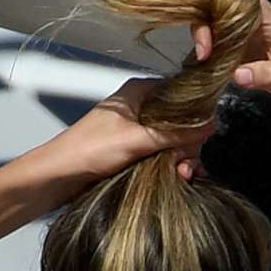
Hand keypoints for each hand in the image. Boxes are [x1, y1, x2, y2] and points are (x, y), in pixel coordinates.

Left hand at [48, 77, 213, 188]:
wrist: (60, 175)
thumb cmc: (89, 150)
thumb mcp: (138, 139)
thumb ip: (175, 133)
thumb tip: (210, 125)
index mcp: (140, 91)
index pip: (181, 94)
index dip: (196, 115)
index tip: (200, 137)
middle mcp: (142, 107)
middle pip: (181, 122)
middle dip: (188, 145)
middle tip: (185, 166)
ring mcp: (138, 130)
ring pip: (173, 142)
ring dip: (182, 160)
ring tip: (182, 176)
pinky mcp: (135, 151)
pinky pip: (162, 156)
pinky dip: (171, 167)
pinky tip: (177, 178)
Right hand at [189, 0, 270, 115]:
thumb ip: (268, 75)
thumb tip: (237, 76)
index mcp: (262, 8)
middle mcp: (246, 10)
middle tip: (196, 28)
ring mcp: (237, 26)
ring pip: (207, 9)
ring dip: (198, 26)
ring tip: (204, 55)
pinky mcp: (232, 44)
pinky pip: (209, 32)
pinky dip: (201, 42)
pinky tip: (205, 61)